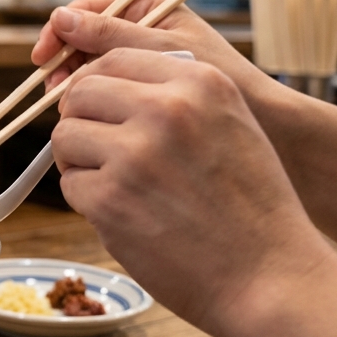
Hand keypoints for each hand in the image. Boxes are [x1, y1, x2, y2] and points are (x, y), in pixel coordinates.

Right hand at [31, 0, 273, 100]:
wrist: (267, 125)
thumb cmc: (222, 79)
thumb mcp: (161, 51)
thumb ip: (110, 34)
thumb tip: (60, 18)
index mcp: (150, 9)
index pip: (89, 10)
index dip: (60, 31)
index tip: (43, 56)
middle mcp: (143, 31)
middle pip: (85, 40)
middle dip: (65, 62)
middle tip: (52, 88)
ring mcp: (144, 63)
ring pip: (93, 68)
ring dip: (75, 84)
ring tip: (68, 107)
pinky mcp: (146, 92)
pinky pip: (108, 91)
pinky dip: (93, 102)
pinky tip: (87, 120)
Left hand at [51, 48, 331, 332]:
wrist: (271, 277)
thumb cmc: (252, 208)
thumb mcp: (232, 124)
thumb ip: (177, 95)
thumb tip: (107, 82)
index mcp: (199, 81)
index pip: (113, 58)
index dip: (96, 85)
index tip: (99, 110)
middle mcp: (167, 108)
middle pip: (80, 92)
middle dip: (81, 121)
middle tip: (99, 152)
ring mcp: (135, 153)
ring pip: (66, 136)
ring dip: (80, 161)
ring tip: (118, 186)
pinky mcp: (110, 198)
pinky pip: (70, 183)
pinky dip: (87, 201)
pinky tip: (125, 216)